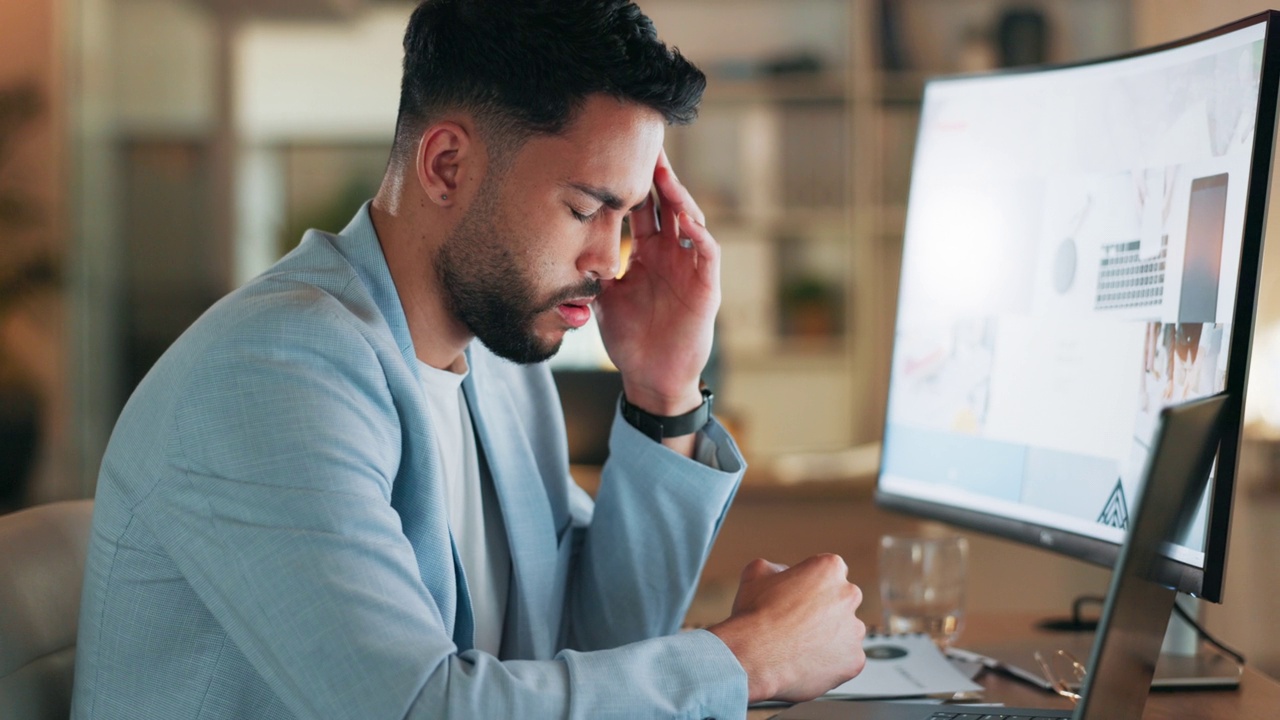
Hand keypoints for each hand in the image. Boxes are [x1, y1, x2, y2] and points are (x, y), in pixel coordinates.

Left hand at [594, 149, 718, 418]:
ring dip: (678, 197)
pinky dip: (699, 234)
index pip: (643, 208)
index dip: (634, 182)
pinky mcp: (707, 287)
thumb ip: (590, 270)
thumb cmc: (629, 339)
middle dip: (658, 175)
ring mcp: (691, 268)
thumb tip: (559, 245)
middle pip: (668, 204)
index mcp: (648, 253)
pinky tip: (685, 219)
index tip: (618, 153)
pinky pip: (707, 253)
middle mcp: (672, 254)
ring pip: (690, 220)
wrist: (651, 378)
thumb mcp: (602, 297)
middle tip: (646, 143)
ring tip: (664, 175)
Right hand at [708, 555, 866, 702]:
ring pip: (846, 632)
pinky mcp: (855, 660)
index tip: (800, 597)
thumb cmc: (755, 615)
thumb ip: (777, 567)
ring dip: (830, 637)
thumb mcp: (757, 573)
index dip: (813, 585)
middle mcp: (849, 595)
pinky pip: (846, 660)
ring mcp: (855, 630)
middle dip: (825, 610)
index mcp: (830, 568)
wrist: (754, 657)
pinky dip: (830, 662)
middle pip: (843, 601)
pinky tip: (806, 661)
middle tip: (799, 623)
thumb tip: (783, 574)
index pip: (831, 572)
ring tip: (800, 646)